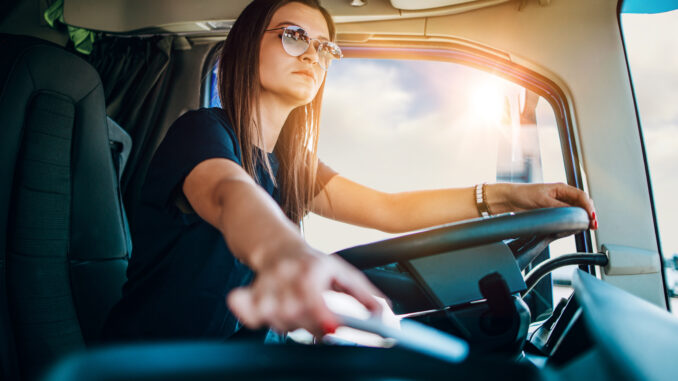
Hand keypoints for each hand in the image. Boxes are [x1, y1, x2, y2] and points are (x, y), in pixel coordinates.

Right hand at [227, 245, 386, 336]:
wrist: (276, 243)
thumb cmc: (312, 262)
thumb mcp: (341, 271)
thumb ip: (363, 293)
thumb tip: (382, 313)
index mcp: (311, 271)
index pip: (314, 303)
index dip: (324, 320)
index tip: (334, 327)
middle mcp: (286, 276)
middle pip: (297, 318)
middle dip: (310, 325)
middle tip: (318, 317)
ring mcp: (266, 284)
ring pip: (277, 321)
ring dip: (289, 324)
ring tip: (296, 310)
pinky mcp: (250, 292)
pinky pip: (249, 314)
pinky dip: (255, 317)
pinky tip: (266, 313)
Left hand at [486, 182, 597, 229]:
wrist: (508, 200)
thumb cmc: (523, 194)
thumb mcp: (543, 200)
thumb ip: (559, 207)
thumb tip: (574, 213)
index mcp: (561, 189)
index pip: (582, 197)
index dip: (589, 207)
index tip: (591, 217)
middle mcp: (562, 197)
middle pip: (582, 205)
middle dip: (589, 215)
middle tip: (592, 225)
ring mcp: (558, 206)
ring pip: (576, 213)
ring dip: (581, 220)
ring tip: (585, 227)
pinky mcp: (553, 215)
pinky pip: (567, 219)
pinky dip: (572, 224)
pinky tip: (574, 228)